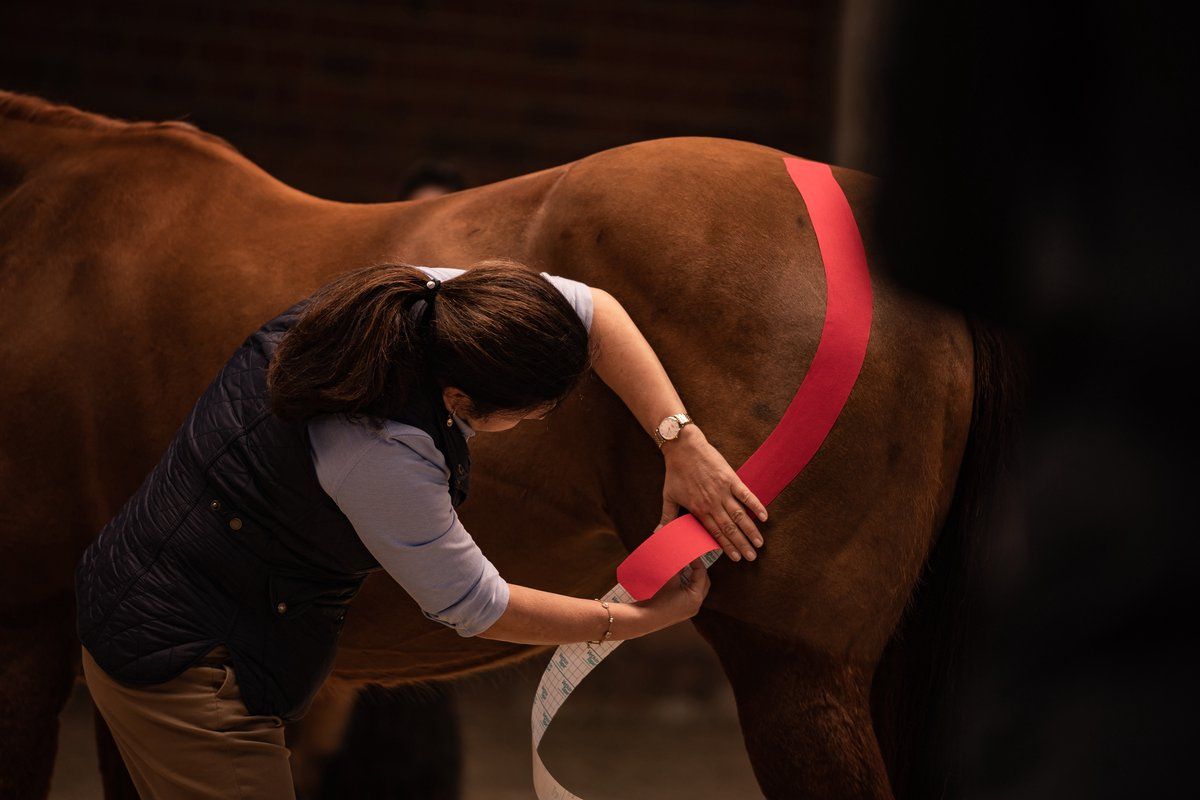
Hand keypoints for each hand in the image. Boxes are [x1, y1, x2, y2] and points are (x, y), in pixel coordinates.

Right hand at [636, 557, 709, 630]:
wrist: (645, 618)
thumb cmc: (657, 598)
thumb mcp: (669, 579)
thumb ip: (679, 567)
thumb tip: (683, 557)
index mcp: (696, 596)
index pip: (701, 574)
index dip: (697, 562)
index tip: (691, 553)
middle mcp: (696, 605)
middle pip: (704, 582)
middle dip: (699, 570)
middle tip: (692, 560)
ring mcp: (690, 610)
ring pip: (698, 590)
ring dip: (694, 579)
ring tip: (687, 568)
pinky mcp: (684, 611)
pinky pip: (691, 596)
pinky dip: (689, 586)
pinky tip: (681, 580)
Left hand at [658, 426, 768, 561]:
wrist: (683, 447)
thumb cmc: (675, 472)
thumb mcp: (668, 496)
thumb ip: (666, 517)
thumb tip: (658, 534)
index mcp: (698, 509)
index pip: (715, 532)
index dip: (727, 547)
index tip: (736, 558)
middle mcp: (712, 503)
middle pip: (730, 528)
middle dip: (742, 544)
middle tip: (752, 557)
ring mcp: (723, 491)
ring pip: (739, 515)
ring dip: (750, 530)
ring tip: (760, 543)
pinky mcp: (730, 478)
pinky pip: (746, 494)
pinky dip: (756, 505)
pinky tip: (764, 516)